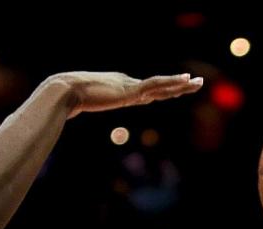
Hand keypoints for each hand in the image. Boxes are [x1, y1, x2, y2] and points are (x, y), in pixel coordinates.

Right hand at [51, 72, 202, 117]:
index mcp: (118, 88)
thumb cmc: (68, 99)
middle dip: (177, 86)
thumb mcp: (78, 104)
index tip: (175, 91)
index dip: (162, 92)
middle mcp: (127, 84)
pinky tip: (184, 81)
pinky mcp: (130, 90)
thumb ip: (79, 106)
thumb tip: (67, 113)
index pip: (145, 92)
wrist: (65, 91)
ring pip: (162, 85)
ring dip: (181, 85)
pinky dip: (171, 82)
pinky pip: (156, 85)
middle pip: (158, 87)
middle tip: (195, 83)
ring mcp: (130, 86)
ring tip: (197, 83)